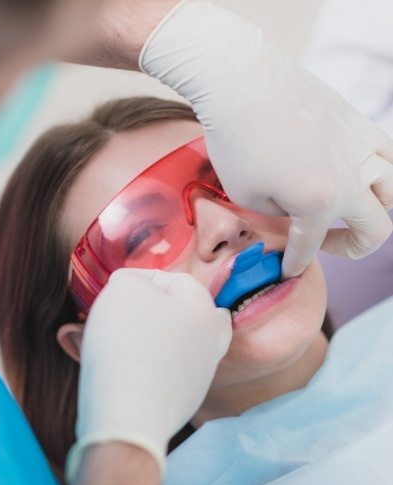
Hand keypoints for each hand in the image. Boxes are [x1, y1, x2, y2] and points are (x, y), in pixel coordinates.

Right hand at [66, 268, 231, 479]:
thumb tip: (133, 287)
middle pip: (186, 313)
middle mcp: (211, 341)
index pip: (173, 279)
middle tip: (128, 311)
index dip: (139, 278)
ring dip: (153, 336)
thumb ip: (131, 279)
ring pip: (179, 343)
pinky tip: (127, 366)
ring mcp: (200, 374)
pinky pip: (167, 372)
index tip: (113, 289)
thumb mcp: (124, 289)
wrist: (128, 415)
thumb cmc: (127, 343)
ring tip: (121, 338)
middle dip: (157, 308)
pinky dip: (150, 364)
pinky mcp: (184, 401)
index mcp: (204, 308)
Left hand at [140, 0, 392, 277]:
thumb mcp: (247, 196)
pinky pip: (387, 156)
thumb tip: (293, 213)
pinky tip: (356, 174)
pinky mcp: (359, 123)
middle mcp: (353, 179)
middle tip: (324, 244)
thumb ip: (279, 215)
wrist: (242, 83)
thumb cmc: (237, 142)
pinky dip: (379, 174)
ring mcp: (362, 147)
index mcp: (321, 203)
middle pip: (376, 229)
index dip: (296, 263)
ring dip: (375, 211)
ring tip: (347, 211)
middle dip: (351, 248)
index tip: (287, 270)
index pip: (311, 246)